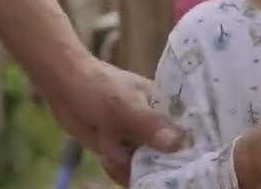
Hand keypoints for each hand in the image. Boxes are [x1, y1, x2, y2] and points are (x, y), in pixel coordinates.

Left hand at [40, 56, 185, 184]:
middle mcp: (161, 130)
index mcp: (170, 112)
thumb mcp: (124, 104)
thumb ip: (149, 123)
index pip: (194, 139)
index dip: (195, 156)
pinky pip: (130, 173)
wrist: (64, 86)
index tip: (191, 169)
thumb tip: (178, 143)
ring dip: (134, 171)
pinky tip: (106, 154)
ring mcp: (142, 144)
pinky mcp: (124, 153)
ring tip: (114, 148)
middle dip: (163, 171)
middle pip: (174, 162)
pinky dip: (119, 170)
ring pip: (151, 172)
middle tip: (136, 158)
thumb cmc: (98, 86)